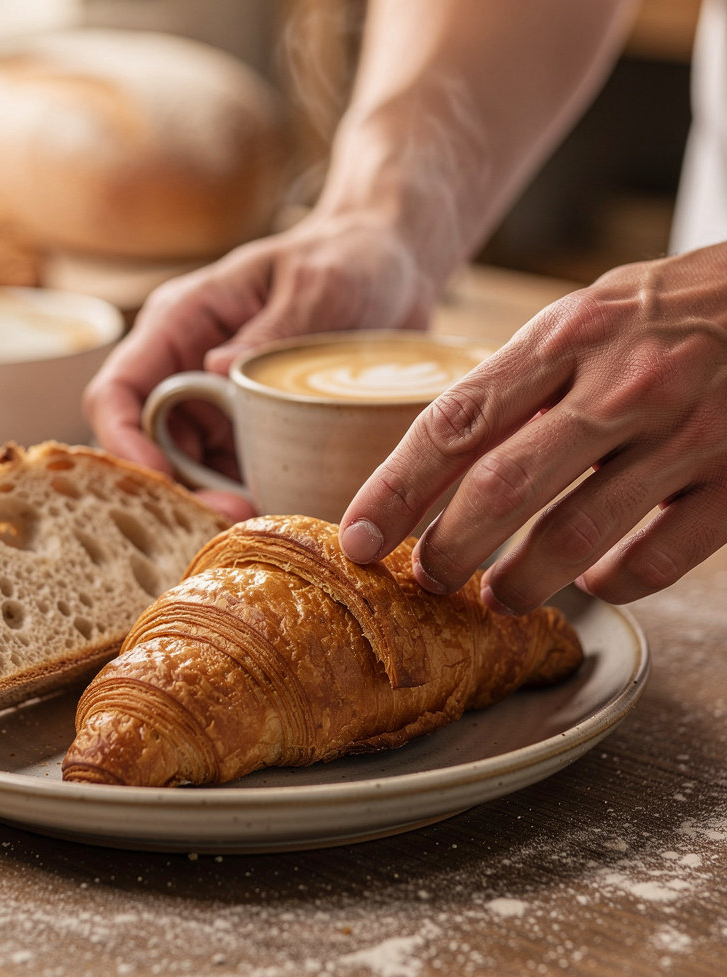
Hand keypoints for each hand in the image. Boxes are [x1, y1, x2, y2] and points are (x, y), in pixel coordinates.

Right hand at [83, 210, 437, 518]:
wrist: (396, 270)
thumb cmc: (347, 259)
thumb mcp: (316, 284)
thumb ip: (271, 327)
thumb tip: (215, 368)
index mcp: (179, 324)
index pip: (118, 393)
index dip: (125, 442)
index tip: (161, 480)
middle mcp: (189, 371)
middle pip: (153, 448)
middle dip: (181, 489)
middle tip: (235, 514)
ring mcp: (223, 407)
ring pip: (195, 472)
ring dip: (219, 501)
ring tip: (267, 518)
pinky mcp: (258, 432)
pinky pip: (242, 476)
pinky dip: (257, 498)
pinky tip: (289, 510)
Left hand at [340, 244, 726, 611]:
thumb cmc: (675, 311)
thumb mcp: (589, 316)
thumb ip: (520, 379)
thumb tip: (443, 459)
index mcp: (568, 336)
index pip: (454, 423)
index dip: (394, 490)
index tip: (358, 538)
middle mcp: (622, 384)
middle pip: (501, 489)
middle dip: (447, 548)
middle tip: (427, 577)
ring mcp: (686, 435)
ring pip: (575, 537)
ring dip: (520, 582)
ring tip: (496, 596)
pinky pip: (657, 560)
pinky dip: (612, 583)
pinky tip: (595, 581)